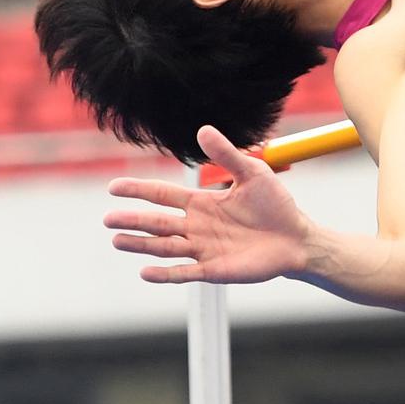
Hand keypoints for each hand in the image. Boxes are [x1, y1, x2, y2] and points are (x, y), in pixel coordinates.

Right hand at [104, 126, 313, 284]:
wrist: (297, 238)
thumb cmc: (275, 205)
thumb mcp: (252, 173)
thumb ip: (227, 154)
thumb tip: (202, 129)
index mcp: (202, 203)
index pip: (162, 195)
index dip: (139, 190)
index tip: (113, 187)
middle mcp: (197, 226)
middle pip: (157, 223)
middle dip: (132, 220)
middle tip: (107, 219)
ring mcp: (203, 249)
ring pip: (164, 247)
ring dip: (141, 245)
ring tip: (117, 240)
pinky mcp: (214, 270)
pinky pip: (185, 272)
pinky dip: (165, 273)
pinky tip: (145, 271)